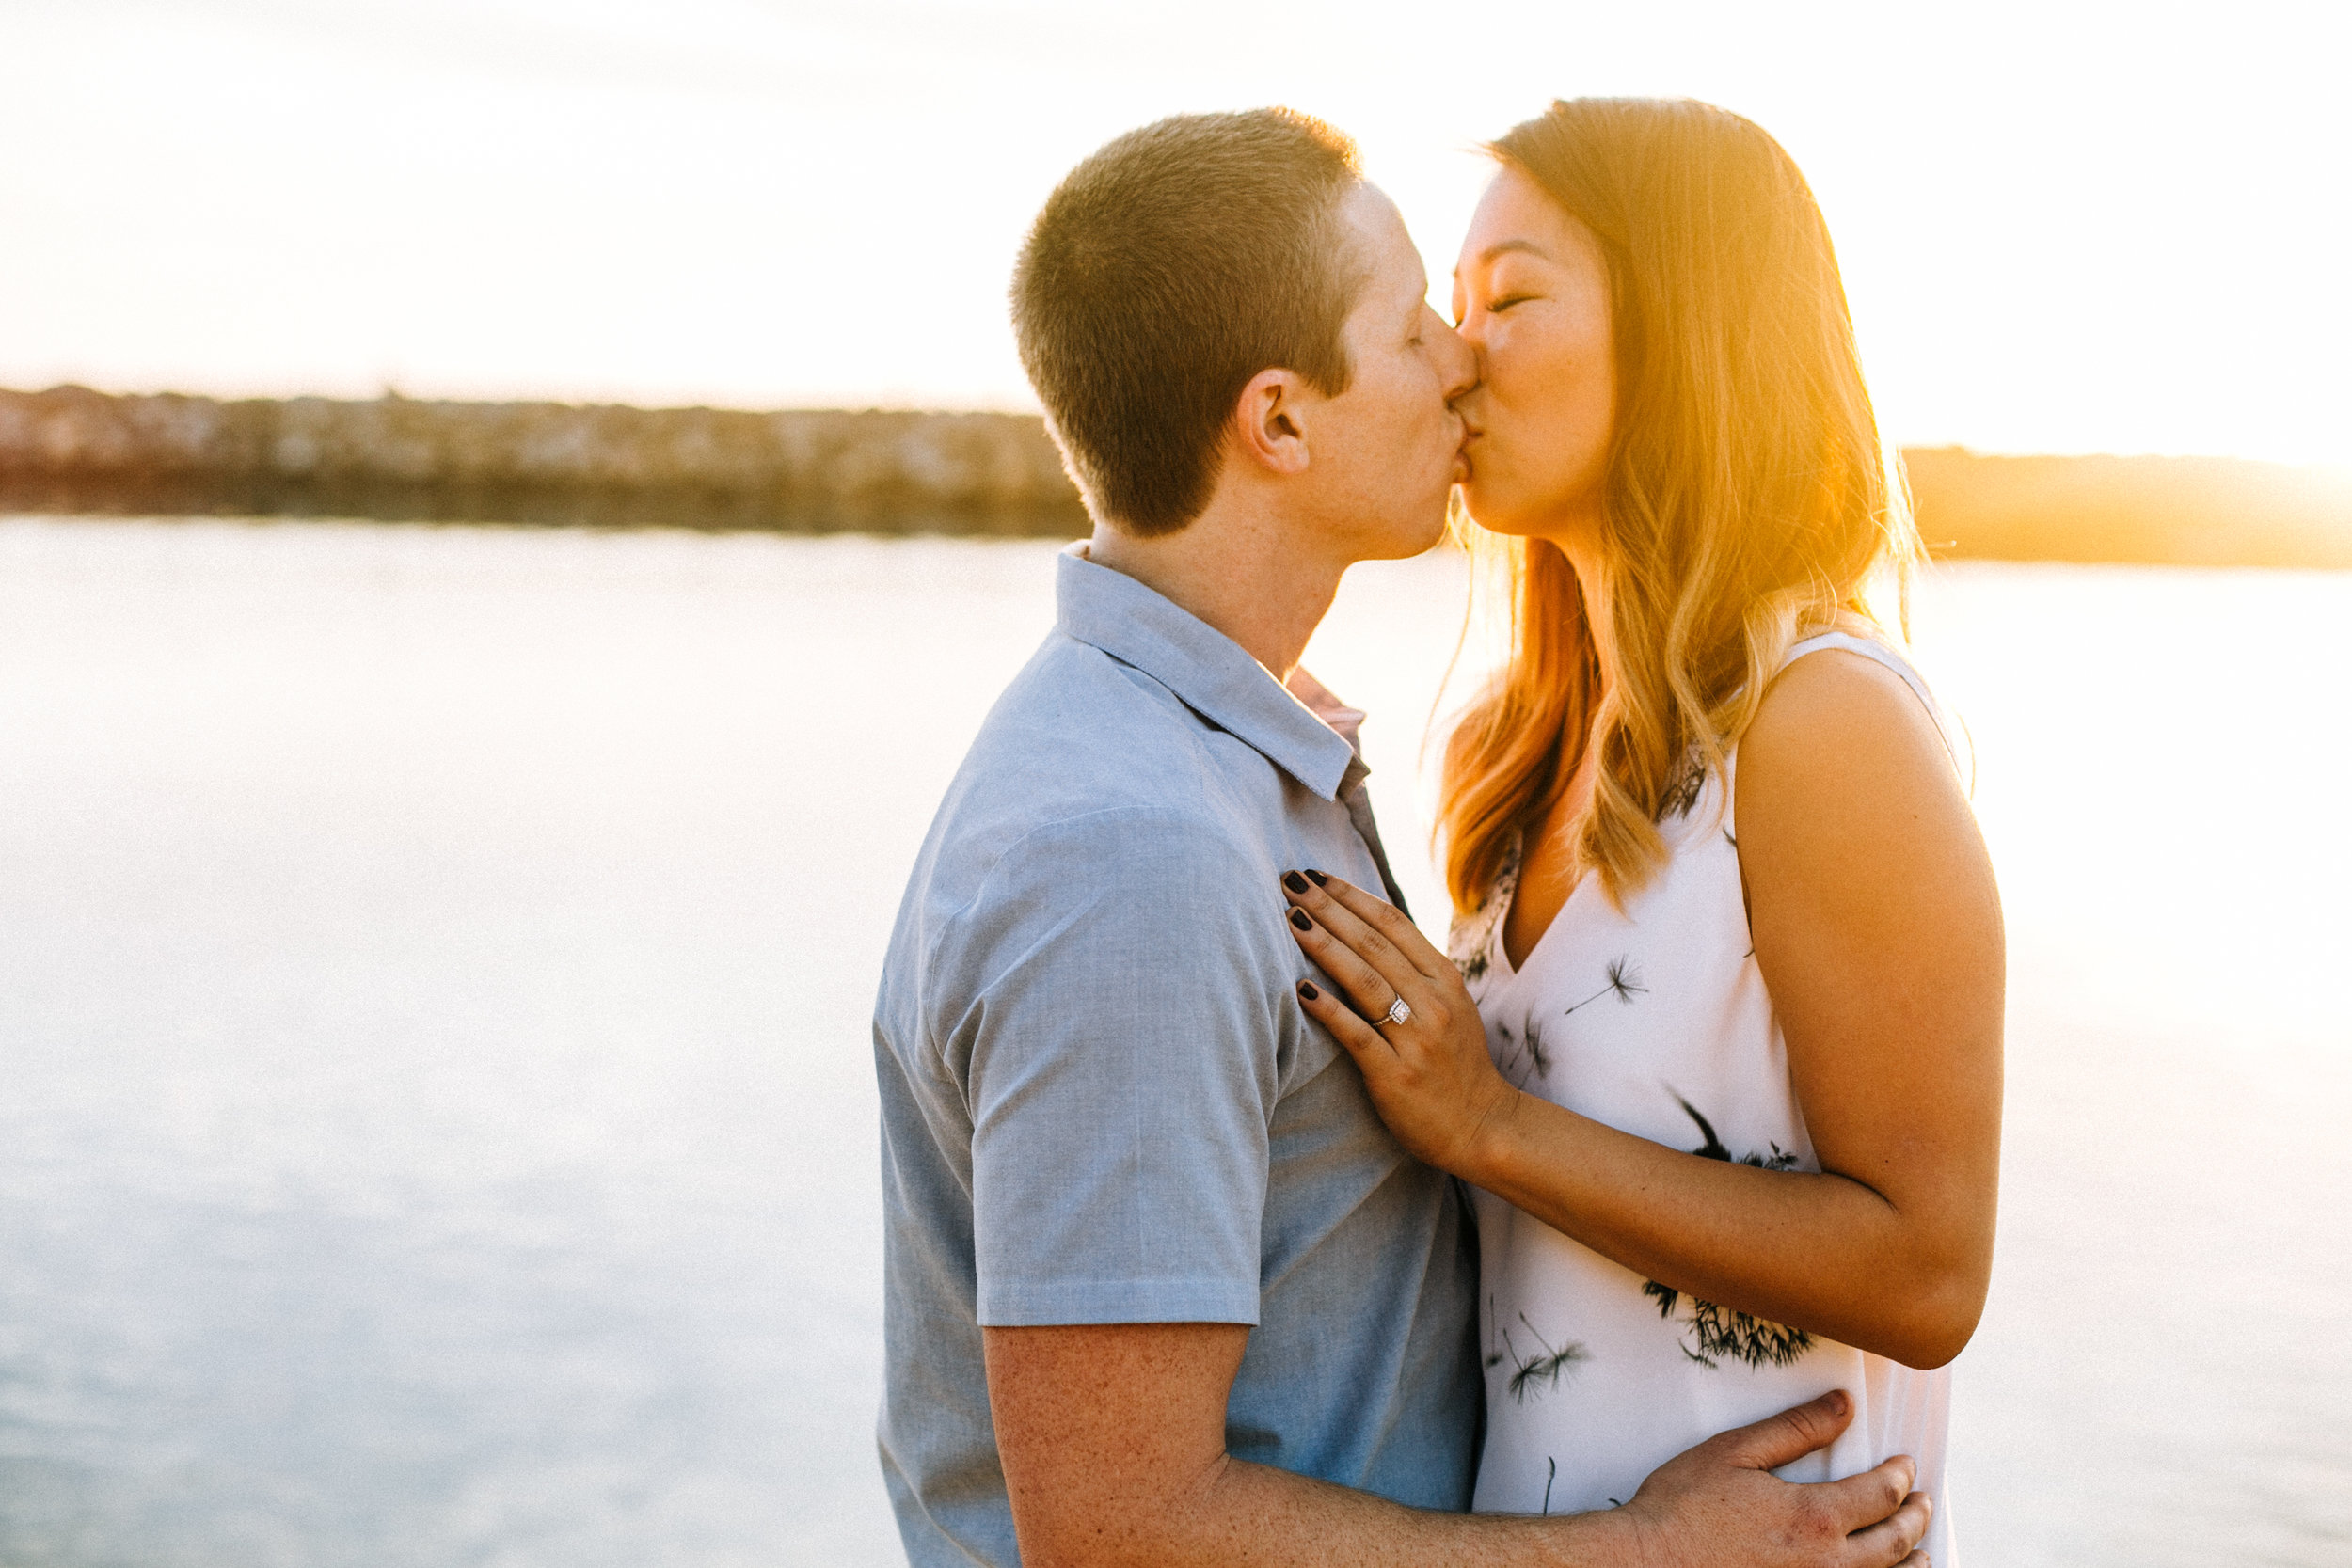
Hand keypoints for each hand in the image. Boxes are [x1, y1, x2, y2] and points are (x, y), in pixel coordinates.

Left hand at [1279, 869, 1518, 1176]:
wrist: (1482, 1126)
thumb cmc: (1454, 1063)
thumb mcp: (1448, 1006)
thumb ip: (1413, 970)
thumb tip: (1362, 929)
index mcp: (1444, 979)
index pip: (1392, 923)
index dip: (1351, 895)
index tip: (1316, 875)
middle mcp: (1433, 1002)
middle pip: (1372, 943)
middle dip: (1328, 907)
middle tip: (1290, 880)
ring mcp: (1416, 1039)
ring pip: (1364, 980)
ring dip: (1323, 944)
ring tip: (1289, 918)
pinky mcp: (1395, 1075)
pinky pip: (1357, 1034)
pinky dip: (1328, 1009)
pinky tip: (1300, 988)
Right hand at [1614, 1390, 1931, 1567]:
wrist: (1647, 1563)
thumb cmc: (1683, 1507)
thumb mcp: (1735, 1451)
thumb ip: (1795, 1429)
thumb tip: (1843, 1405)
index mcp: (1815, 1517)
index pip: (1881, 1494)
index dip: (1899, 1477)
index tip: (1905, 1465)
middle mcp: (1828, 1565)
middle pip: (1895, 1543)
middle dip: (1915, 1518)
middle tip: (1924, 1503)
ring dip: (1912, 1564)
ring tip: (1922, 1551)